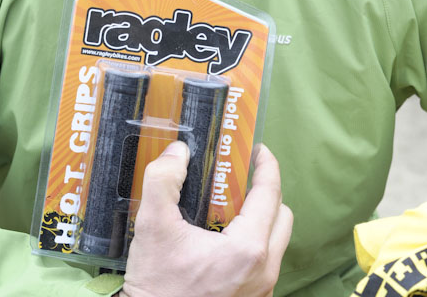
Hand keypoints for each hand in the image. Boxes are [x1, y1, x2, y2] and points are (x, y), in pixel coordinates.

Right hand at [121, 141, 291, 296]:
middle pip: (281, 216)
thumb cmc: (157, 284)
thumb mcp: (152, 224)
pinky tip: (222, 237)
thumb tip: (178, 152)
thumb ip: (163, 179)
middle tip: (239, 177)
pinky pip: (265, 262)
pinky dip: (253, 242)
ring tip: (227, 206)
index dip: (266, 166)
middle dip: (264, 191)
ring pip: (276, 241)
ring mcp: (262, 290)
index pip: (271, 195)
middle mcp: (264, 271)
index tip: (257, 150)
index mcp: (248, 249)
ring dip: (259, 217)